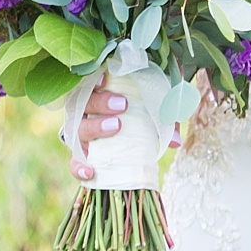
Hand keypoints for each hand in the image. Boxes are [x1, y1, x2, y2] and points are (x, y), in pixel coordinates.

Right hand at [68, 78, 207, 180]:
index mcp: (101, 90)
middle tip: (122, 105)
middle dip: (100, 102)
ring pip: (77, 129)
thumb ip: (167, 114)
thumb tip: (175, 142)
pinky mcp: (83, 153)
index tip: (107, 79)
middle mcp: (87, 110)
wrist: (142, 125)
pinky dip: (79, 168)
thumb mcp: (159, 103)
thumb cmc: (146, 107)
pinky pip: (74, 161)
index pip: (89, 81)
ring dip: (94, 128)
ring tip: (115, 127)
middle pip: (83, 103)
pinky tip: (91, 172)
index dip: (93, 79)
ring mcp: (84, 132)